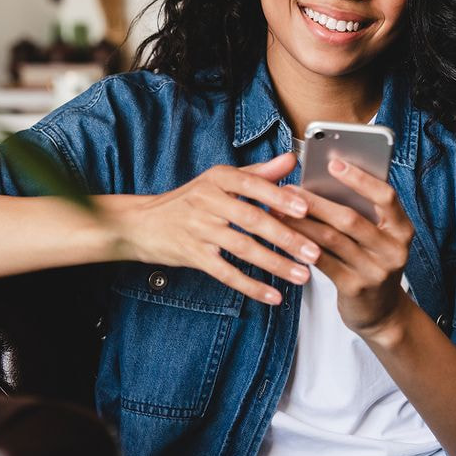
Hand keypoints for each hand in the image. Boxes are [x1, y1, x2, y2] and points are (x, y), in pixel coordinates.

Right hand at [115, 152, 320, 304]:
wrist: (141, 223)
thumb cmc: (188, 201)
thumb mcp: (219, 181)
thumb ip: (258, 172)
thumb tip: (291, 159)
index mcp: (217, 178)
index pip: (252, 185)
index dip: (279, 198)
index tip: (305, 209)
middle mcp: (207, 201)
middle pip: (252, 219)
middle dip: (286, 237)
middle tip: (314, 251)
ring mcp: (198, 229)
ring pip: (242, 248)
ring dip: (275, 264)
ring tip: (301, 275)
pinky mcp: (193, 255)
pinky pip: (226, 273)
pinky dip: (251, 286)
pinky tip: (272, 296)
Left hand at [276, 158, 413, 337]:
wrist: (381, 312)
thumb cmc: (372, 262)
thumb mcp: (378, 237)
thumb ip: (361, 212)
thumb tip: (322, 180)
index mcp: (402, 229)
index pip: (386, 197)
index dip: (360, 179)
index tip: (334, 163)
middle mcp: (393, 250)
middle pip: (350, 218)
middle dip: (315, 201)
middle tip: (288, 189)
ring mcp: (375, 271)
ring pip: (331, 239)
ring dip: (301, 222)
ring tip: (278, 210)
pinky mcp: (355, 288)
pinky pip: (322, 261)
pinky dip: (301, 246)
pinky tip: (284, 235)